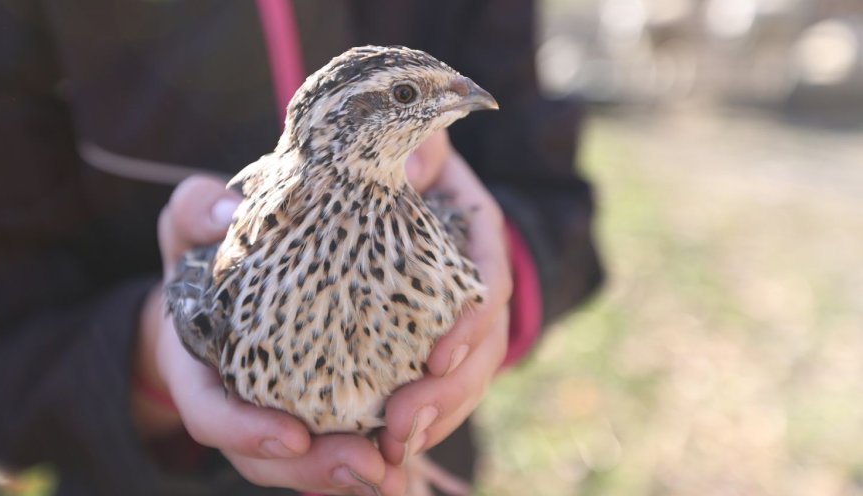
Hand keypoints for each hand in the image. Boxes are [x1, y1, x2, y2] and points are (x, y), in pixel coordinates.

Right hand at [133, 175, 405, 494]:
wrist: (223, 271)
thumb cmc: (208, 246)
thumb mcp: (194, 221)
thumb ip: (198, 211)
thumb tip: (228, 212)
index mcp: (197, 365)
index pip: (209, 412)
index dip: (245, 432)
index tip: (292, 435)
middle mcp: (235, 402)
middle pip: (267, 458)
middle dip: (314, 470)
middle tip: (367, 466)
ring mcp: (274, 412)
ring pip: (306, 463)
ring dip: (350, 475)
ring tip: (394, 475)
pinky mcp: (315, 407)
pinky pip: (339, 442)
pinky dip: (372, 454)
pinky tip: (406, 461)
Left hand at [380, 132, 511, 478]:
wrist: (380, 179)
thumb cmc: (391, 157)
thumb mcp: (407, 142)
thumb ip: (418, 148)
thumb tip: (412, 164)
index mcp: (476, 233)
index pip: (490, 283)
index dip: (472, 324)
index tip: (437, 358)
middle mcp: (477, 281)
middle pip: (482, 348)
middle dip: (449, 393)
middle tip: (403, 426)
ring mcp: (460, 319)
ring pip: (464, 381)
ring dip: (434, 419)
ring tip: (392, 451)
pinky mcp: (431, 344)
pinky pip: (436, 391)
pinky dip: (417, 423)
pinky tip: (385, 453)